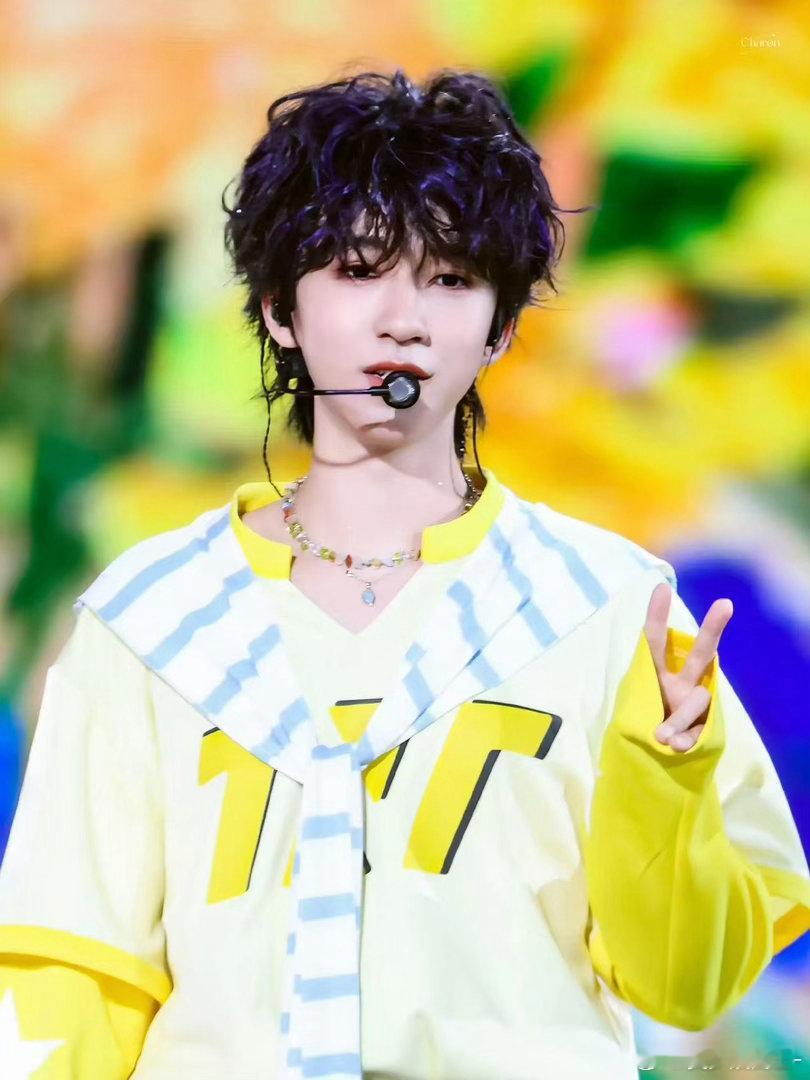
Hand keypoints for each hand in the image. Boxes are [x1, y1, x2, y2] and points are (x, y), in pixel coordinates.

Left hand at [644, 583, 732, 752]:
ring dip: (676, 721)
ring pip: (695, 702)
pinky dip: (685, 741)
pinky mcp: (706, 726)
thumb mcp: (632, 715)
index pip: (655, 641)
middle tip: (726, 604)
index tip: (661, 588)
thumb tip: (672, 741)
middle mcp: (680, 682)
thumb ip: (651, 723)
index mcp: (657, 672)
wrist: (650, 754)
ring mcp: (695, 703)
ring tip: (661, 737)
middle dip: (713, 629)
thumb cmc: (639, 723)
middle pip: (701, 653)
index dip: (657, 616)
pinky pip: (699, 730)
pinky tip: (675, 748)